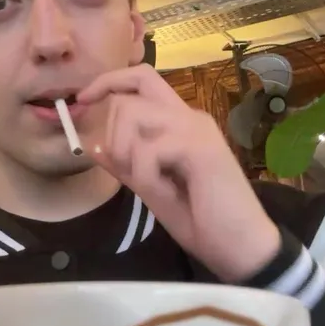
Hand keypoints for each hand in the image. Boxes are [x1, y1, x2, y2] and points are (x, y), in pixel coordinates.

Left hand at [76, 64, 279, 282]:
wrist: (241, 246)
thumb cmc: (201, 220)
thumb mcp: (151, 189)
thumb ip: (125, 165)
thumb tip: (93, 145)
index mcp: (179, 122)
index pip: (142, 79)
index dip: (109, 81)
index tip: (83, 99)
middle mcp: (189, 116)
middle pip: (130, 95)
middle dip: (112, 133)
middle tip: (126, 167)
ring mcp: (196, 128)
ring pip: (132, 113)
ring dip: (126, 153)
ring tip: (149, 183)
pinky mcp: (200, 147)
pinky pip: (147, 149)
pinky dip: (143, 175)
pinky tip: (164, 192)